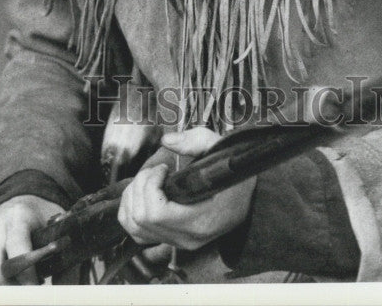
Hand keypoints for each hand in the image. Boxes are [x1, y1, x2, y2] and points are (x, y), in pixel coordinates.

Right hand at [0, 194, 63, 284]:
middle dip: (8, 291)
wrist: (20, 201)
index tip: (35, 288)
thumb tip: (43, 288)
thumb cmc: (39, 221)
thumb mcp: (51, 231)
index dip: (27, 281)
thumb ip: (48, 254)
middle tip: (21, 291)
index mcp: (18, 216)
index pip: (17, 258)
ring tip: (10, 283)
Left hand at [117, 127, 255, 250]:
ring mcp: (179, 241)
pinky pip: (137, 233)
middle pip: (141, 218)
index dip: (150, 185)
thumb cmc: (236, 176)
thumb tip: (168, 140)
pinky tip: (142, 194)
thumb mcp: (222, 150)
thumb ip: (195, 141)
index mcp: (200, 219)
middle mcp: (187, 236)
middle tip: (156, 170)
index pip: (156, 213)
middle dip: (141, 186)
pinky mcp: (172, 240)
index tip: (164, 168)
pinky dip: (130, 211)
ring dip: (133, 198)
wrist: (250, 200)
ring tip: (148, 181)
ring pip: (134, 227)